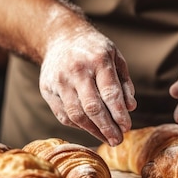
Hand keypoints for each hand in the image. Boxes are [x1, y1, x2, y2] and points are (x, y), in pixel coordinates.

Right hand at [39, 27, 136, 145]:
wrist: (60, 36)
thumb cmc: (93, 49)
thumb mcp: (115, 57)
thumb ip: (123, 83)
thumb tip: (130, 108)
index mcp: (98, 60)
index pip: (110, 93)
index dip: (119, 114)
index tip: (127, 127)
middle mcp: (77, 70)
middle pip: (92, 107)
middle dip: (107, 128)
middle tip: (118, 140)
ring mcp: (59, 80)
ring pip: (76, 114)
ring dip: (93, 131)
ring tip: (107, 138)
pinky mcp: (47, 89)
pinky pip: (63, 114)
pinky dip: (78, 125)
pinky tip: (91, 129)